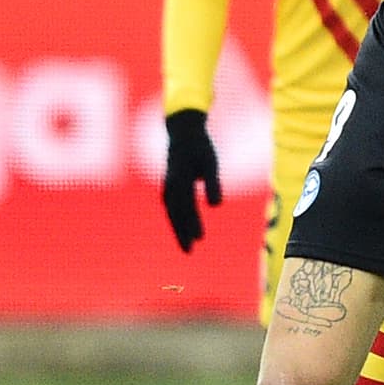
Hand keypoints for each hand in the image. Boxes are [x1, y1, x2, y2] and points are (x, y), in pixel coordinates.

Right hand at [163, 109, 221, 251]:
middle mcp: (170, 184)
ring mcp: (167, 186)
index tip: (200, 238)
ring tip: (186, 247)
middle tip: (189, 252)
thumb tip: (216, 205)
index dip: (193, 222)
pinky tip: (183, 231)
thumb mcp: (210, 162)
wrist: (182, 132)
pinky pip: (171, 208)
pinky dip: (176, 220)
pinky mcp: (169, 186)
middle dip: (182, 232)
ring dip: (178, 229)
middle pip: (176, 213)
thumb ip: (212, 182)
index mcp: (180, 178)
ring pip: (171, 212)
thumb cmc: (200, 148)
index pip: (187, 205)